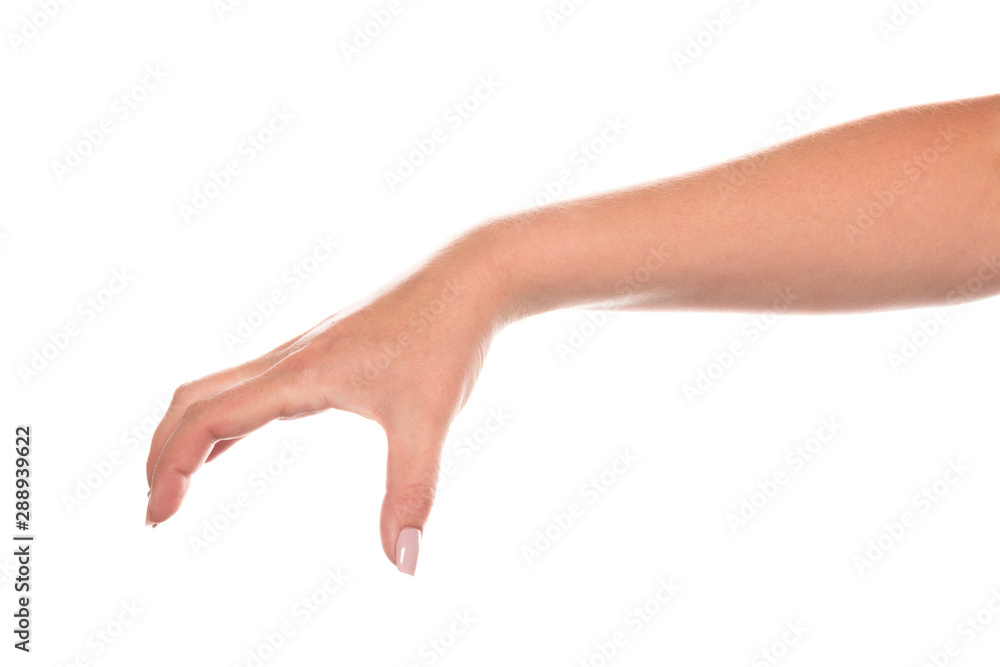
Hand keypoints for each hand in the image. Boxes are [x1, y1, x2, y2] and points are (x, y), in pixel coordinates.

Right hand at [145, 249, 503, 574]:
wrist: (469, 277)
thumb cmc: (447, 338)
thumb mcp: (429, 419)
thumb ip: (412, 492)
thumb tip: (405, 565)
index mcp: (299, 373)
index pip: (209, 420)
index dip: (172, 468)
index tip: (158, 518)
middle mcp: (288, 358)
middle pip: (195, 400)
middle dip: (163, 454)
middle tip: (154, 511)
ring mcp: (301, 352)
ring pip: (218, 388)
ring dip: (186, 435)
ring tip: (175, 486)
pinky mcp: (319, 352)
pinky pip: (250, 386)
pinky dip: (223, 420)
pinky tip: (228, 445)